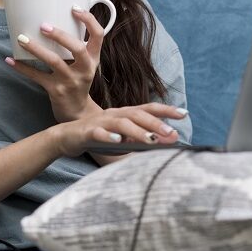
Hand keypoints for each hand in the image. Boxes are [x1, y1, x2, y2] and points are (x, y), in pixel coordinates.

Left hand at [5, 5, 105, 121]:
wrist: (77, 113)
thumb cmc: (78, 80)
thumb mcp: (84, 64)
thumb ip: (75, 46)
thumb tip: (54, 18)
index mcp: (93, 58)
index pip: (98, 35)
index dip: (88, 20)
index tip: (74, 8)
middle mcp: (85, 69)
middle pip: (77, 48)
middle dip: (60, 35)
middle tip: (43, 25)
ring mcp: (71, 81)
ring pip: (54, 61)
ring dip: (36, 48)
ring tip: (21, 38)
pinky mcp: (56, 91)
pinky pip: (37, 77)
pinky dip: (22, 68)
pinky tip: (10, 60)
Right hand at [51, 103, 185, 157]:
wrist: (66, 137)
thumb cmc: (100, 138)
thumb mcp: (125, 140)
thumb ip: (145, 139)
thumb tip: (171, 141)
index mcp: (126, 114)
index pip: (149, 108)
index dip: (166, 110)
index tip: (185, 113)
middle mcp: (116, 114)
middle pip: (138, 115)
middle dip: (156, 124)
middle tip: (172, 134)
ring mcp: (101, 121)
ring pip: (121, 124)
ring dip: (137, 131)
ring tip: (151, 140)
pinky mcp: (87, 131)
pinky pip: (98, 133)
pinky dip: (108, 136)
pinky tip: (118, 142)